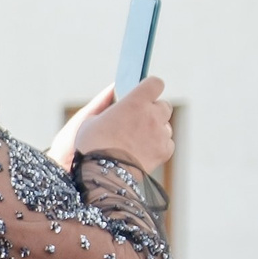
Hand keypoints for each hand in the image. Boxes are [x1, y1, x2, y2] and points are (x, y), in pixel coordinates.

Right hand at [50, 78, 172, 172]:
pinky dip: (158, 146)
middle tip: (138, 121)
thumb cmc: (92, 147)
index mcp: (135, 102)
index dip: (150, 87)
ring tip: (137, 141)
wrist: (103, 175)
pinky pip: (167, 143)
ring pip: (166, 126)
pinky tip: (142, 152)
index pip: (155, 84)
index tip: (144, 93)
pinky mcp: (165, 151)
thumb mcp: (90, 120)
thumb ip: (107, 108)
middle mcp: (152, 115)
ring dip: (156, 130)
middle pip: (164, 105)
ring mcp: (161, 133)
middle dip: (153, 111)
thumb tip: (113, 102)